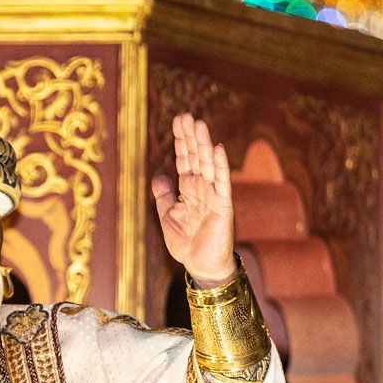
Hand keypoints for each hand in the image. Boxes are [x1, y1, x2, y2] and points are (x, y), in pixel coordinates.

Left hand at [152, 113, 235, 286]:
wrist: (201, 266)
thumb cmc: (186, 244)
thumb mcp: (168, 216)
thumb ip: (164, 196)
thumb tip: (159, 175)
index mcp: (189, 189)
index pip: (185, 159)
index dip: (182, 141)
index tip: (178, 121)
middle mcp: (202, 188)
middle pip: (196, 157)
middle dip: (191, 136)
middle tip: (186, 115)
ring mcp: (214, 195)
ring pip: (208, 165)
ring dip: (204, 144)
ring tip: (199, 124)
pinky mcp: (223, 206)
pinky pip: (222, 183)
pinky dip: (220, 166)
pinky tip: (217, 149)